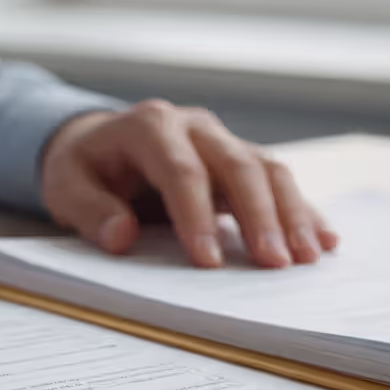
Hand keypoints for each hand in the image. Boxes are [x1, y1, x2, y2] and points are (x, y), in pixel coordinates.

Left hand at [40, 101, 338, 267]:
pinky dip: (302, 211)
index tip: (208, 262)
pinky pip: (279, 182)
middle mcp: (194, 126)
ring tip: (306, 258)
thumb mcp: (65, 186)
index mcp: (149, 126)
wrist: (99, 144)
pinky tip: (323, 241)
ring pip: (268, 169)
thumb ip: (89, 210)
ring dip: (291, 214)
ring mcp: (223, 141)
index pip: (181, 171)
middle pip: (238, 165)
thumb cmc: (84, 168)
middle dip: (260, 216)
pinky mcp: (241, 160)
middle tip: (275, 264)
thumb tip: (120, 236)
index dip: (197, 216)